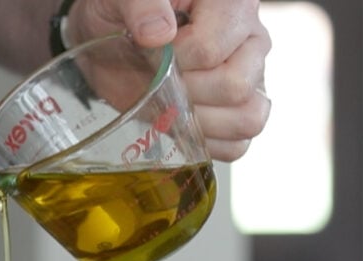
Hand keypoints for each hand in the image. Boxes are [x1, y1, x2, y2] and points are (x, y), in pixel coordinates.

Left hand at [66, 0, 270, 160]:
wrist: (111, 37)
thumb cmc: (121, 11)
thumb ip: (141, 4)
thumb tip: (159, 34)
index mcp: (232, 5)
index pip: (210, 50)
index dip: (174, 60)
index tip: (152, 49)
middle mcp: (252, 40)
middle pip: (236, 87)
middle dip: (186, 93)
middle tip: (161, 80)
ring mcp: (252, 78)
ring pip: (248, 119)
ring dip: (199, 123)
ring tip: (171, 105)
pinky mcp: (239, 110)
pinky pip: (238, 145)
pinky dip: (206, 145)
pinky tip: (181, 125)